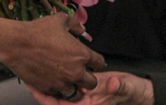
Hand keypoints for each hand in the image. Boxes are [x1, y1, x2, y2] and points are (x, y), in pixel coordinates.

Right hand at [0, 14, 104, 96]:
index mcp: (82, 55)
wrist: (17, 44)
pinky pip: (59, 94)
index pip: (100, 63)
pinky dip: (59, 89)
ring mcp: (62, 83)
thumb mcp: (60, 20)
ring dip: (74, 87)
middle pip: (92, 83)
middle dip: (89, 78)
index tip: (92, 60)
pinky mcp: (49, 88)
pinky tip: (54, 80)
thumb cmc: (38, 31)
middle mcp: (75, 72)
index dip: (96, 61)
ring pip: (77, 93)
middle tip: (81, 72)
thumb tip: (81, 29)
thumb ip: (75, 25)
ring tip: (68, 80)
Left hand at [27, 71, 154, 104]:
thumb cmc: (132, 92)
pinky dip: (57, 76)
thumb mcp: (125, 88)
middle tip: (28, 75)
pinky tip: (48, 64)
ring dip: (47, 81)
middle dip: (42, 89)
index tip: (35, 88)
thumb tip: (110, 83)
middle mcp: (82, 101)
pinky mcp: (85, 85)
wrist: (137, 90)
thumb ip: (117, 86)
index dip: (48, 99)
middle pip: (56, 99)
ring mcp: (83, 94)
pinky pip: (67, 83)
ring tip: (33, 68)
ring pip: (59, 90)